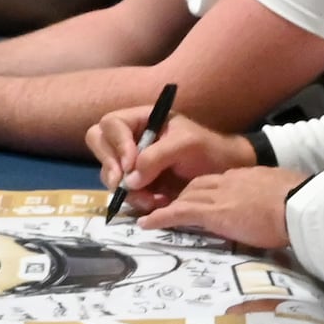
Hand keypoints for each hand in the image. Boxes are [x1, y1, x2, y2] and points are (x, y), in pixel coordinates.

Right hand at [82, 109, 252, 215]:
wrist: (224, 175)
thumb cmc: (209, 150)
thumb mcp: (186, 145)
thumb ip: (156, 156)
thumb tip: (129, 179)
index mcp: (142, 120)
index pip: (112, 124)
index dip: (116, 143)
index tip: (130, 163)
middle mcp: (131, 139)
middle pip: (98, 144)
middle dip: (109, 166)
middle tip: (121, 183)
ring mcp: (132, 163)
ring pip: (109, 174)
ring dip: (126, 190)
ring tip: (153, 199)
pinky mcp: (138, 184)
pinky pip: (123, 193)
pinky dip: (137, 201)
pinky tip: (158, 202)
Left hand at [133, 165, 307, 250]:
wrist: (300, 205)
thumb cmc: (301, 204)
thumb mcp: (284, 194)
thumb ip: (272, 197)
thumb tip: (277, 208)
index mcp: (247, 177)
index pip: (217, 181)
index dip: (203, 190)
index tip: (196, 198)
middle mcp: (229, 181)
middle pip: (196, 185)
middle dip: (179, 194)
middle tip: (165, 205)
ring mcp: (220, 195)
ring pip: (185, 196)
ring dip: (167, 204)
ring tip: (150, 214)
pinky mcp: (214, 212)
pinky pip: (180, 212)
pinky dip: (161, 217)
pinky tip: (146, 224)